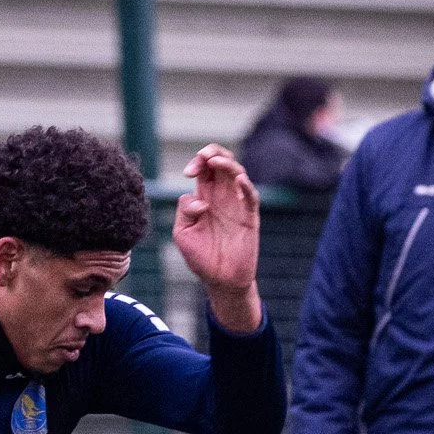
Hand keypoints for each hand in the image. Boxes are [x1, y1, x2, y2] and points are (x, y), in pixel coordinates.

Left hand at [174, 144, 262, 333]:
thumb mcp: (182, 233)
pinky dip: (246, 186)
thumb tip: (200, 201)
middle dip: (213, 153)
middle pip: (222, 162)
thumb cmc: (201, 257)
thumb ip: (184, 211)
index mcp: (205, 196)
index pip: (204, 168)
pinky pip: (251, 197)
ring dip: (227, 163)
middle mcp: (222, 196)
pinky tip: (238, 180)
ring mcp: (237, 205)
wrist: (220, 281)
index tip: (188, 173)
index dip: (197, 161)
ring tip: (215, 162)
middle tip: (204, 158)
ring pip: (237, 173)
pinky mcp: (249, 217)